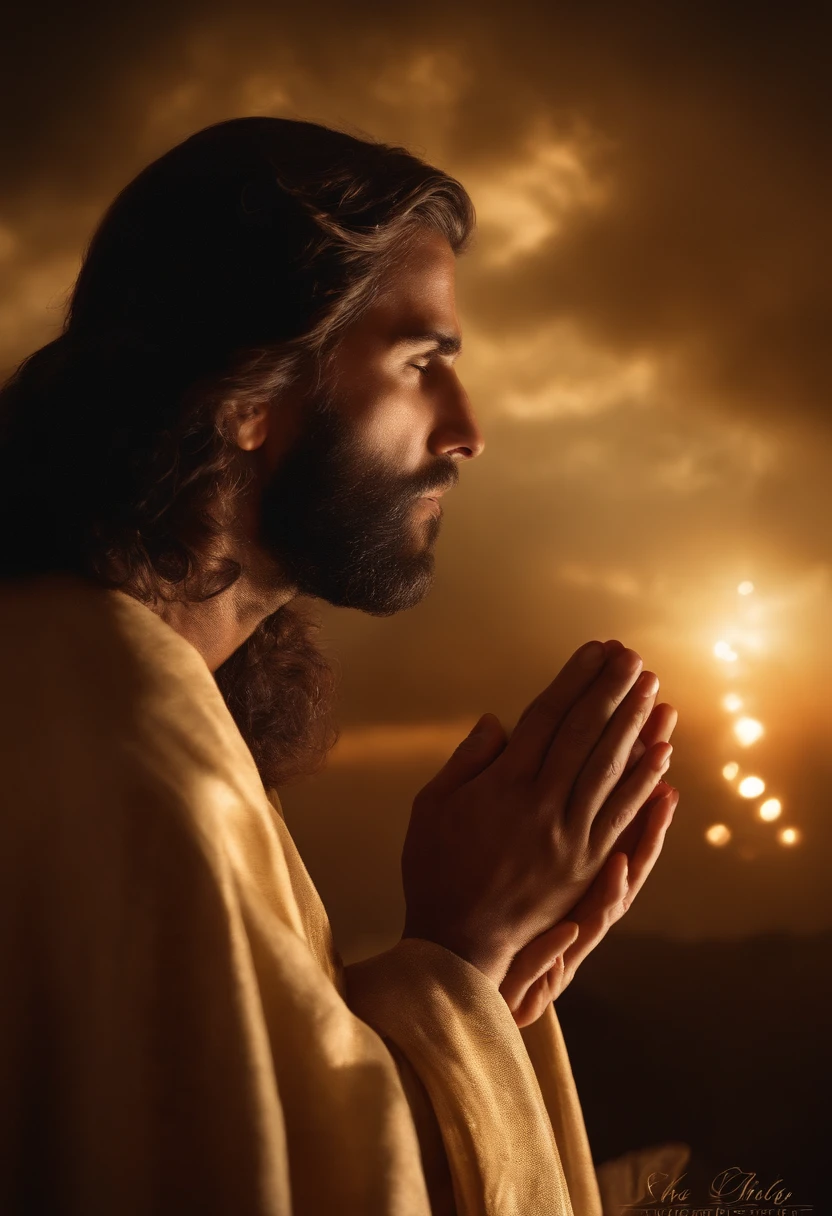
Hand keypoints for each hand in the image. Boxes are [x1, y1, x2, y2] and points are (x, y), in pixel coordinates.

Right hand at [401, 641, 672, 985]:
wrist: (459, 945)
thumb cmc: (435, 871)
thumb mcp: (431, 808)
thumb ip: (468, 762)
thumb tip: (498, 722)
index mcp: (503, 785)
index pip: (546, 718)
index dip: (574, 680)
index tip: (596, 651)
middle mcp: (542, 805)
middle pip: (586, 735)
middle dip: (612, 691)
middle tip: (634, 658)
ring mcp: (570, 838)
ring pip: (611, 770)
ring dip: (636, 727)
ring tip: (653, 692)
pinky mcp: (588, 867)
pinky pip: (622, 817)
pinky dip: (644, 783)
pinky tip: (661, 755)